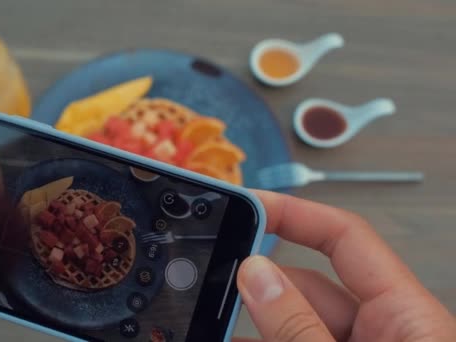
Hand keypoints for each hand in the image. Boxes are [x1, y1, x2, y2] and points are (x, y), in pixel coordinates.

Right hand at [235, 190, 455, 340]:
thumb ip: (300, 327)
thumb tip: (256, 275)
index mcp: (406, 317)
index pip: (347, 237)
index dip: (296, 213)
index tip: (249, 204)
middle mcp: (382, 331)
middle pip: (308, 285)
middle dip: (259, 279)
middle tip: (213, 275)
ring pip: (293, 322)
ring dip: (253, 318)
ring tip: (212, 319)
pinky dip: (260, 340)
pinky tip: (228, 340)